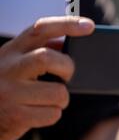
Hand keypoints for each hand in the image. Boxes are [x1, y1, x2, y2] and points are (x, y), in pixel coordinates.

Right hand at [0, 16, 94, 139]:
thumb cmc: (8, 88)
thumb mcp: (17, 64)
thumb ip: (40, 53)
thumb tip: (72, 46)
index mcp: (12, 50)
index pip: (41, 29)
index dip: (67, 25)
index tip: (89, 26)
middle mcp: (7, 67)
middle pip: (47, 58)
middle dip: (68, 68)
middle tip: (67, 77)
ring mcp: (10, 92)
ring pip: (58, 93)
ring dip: (62, 99)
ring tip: (49, 101)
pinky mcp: (16, 115)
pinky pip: (53, 114)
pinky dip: (53, 114)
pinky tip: (39, 113)